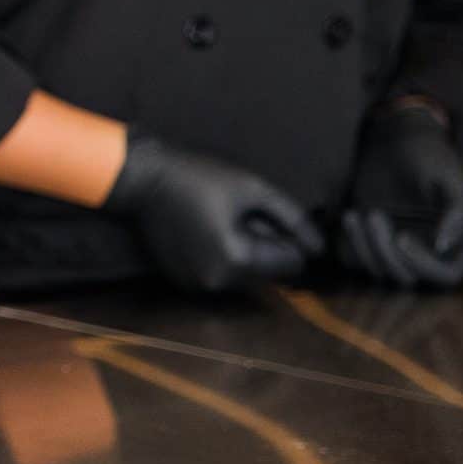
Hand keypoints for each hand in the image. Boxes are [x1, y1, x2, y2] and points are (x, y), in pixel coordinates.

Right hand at [102, 132, 321, 292]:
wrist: (143, 180)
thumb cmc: (199, 178)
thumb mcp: (254, 188)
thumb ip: (293, 218)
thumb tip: (319, 248)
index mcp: (238, 259)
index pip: (292, 263)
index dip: (286, 237)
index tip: (262, 214)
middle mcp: (218, 282)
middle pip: (269, 273)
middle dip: (263, 246)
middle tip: (238, 215)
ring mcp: (197, 286)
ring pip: (245, 276)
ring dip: (243, 253)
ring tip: (218, 222)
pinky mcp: (183, 282)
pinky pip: (220, 276)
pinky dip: (220, 258)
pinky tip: (202, 233)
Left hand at [338, 104, 462, 287]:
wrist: (398, 140)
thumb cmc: (431, 158)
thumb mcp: (453, 179)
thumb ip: (459, 213)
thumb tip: (443, 248)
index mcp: (457, 243)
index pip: (447, 276)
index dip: (424, 266)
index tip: (402, 238)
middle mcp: (428, 252)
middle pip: (407, 278)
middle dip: (386, 253)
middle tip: (375, 215)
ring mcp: (397, 249)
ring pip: (378, 271)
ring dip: (364, 247)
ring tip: (359, 213)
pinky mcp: (370, 241)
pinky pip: (355, 260)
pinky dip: (349, 245)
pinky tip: (350, 216)